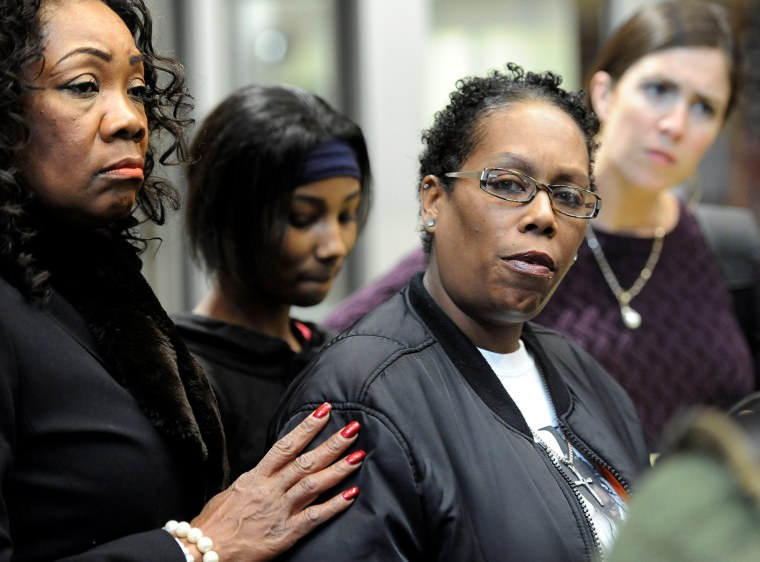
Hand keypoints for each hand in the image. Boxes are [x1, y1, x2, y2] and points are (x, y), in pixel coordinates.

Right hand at [188, 403, 363, 560]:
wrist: (201, 551)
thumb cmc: (214, 522)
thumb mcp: (233, 490)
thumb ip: (255, 479)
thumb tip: (268, 469)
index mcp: (256, 477)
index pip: (286, 445)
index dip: (307, 427)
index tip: (325, 411)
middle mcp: (270, 490)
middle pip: (305, 461)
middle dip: (331, 444)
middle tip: (353, 429)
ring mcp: (279, 511)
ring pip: (313, 484)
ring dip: (338, 469)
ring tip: (358, 456)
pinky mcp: (284, 534)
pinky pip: (314, 517)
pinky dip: (335, 505)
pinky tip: (352, 494)